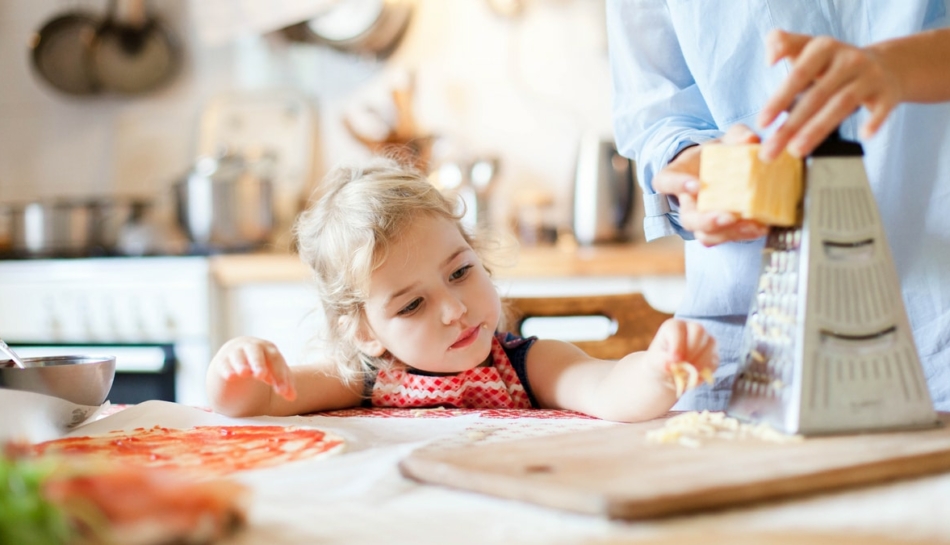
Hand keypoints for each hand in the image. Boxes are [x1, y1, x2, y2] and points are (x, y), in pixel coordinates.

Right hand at [209, 337, 296, 400]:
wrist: (237, 358)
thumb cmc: (262, 366)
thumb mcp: (274, 374)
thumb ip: (284, 385)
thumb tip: (292, 397)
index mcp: (269, 349)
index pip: (276, 360)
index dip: (280, 375)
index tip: (283, 392)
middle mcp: (252, 347)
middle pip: (256, 353)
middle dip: (259, 364)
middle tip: (261, 375)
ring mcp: (236, 353)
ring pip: (238, 356)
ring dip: (242, 364)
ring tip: (245, 373)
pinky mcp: (223, 361)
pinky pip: (224, 364)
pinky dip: (228, 370)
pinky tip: (231, 377)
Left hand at [647, 318, 718, 381]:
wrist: (670, 373)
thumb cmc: (660, 362)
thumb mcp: (655, 362)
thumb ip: (662, 361)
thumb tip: (672, 364)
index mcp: (674, 326)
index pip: (678, 329)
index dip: (677, 345)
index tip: (674, 361)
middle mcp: (692, 328)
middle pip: (698, 331)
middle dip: (691, 351)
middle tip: (682, 367)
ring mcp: (706, 340)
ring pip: (710, 344)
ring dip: (699, 363)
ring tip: (686, 375)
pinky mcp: (714, 354)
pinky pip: (714, 361)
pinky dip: (705, 372)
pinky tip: (694, 378)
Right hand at [652, 124, 768, 245]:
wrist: (725, 171)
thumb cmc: (719, 154)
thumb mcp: (726, 140)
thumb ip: (737, 136)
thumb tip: (750, 140)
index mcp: (678, 177)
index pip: (665, 182)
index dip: (677, 185)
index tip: (696, 185)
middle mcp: (686, 203)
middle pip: (688, 219)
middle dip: (706, 221)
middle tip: (727, 217)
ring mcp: (702, 221)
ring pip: (706, 236)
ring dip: (729, 233)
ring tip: (753, 226)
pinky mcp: (721, 231)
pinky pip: (726, 238)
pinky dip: (744, 235)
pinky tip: (761, 227)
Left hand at [758, 29, 901, 160]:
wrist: (883, 65)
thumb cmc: (830, 64)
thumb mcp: (806, 47)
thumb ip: (781, 43)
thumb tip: (770, 58)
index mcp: (824, 48)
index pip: (798, 74)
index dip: (779, 99)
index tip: (761, 122)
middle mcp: (848, 59)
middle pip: (816, 96)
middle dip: (791, 126)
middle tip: (771, 150)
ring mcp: (870, 76)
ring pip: (842, 104)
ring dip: (818, 129)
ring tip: (796, 151)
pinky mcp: (888, 93)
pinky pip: (882, 108)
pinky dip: (874, 121)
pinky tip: (863, 135)